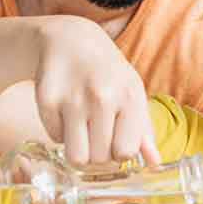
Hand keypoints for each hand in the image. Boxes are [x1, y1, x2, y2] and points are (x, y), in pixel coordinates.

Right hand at [33, 16, 160, 166]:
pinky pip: (54, 139)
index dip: (119, 154)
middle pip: (100, 159)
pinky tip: (66, 113)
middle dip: (98, 154)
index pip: (125, 152)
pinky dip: (60, 132)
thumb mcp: (132, 92)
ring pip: (76, 157)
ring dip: (79, 150)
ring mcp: (73, 98)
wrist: (70, 40)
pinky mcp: (47, 100)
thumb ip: (144, 130)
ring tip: (82, 130)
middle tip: (96, 134)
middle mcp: (102, 97)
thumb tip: (155, 162)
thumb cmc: (109, 73)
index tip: (115, 143)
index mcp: (129, 97)